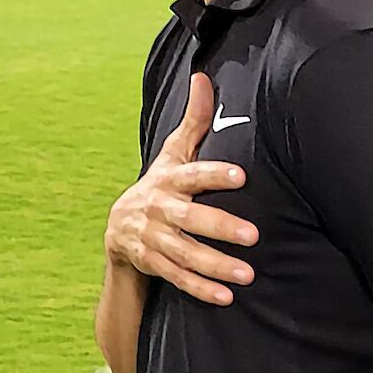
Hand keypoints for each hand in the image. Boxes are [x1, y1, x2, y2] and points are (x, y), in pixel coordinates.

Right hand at [104, 73, 257, 305]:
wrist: (118, 229)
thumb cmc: (160, 186)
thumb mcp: (172, 155)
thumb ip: (193, 121)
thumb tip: (203, 76)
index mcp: (166, 179)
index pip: (191, 175)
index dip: (213, 174)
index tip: (240, 176)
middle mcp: (157, 209)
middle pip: (188, 219)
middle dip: (220, 227)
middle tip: (254, 235)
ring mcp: (152, 239)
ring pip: (184, 253)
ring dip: (215, 265)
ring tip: (248, 274)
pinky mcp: (151, 263)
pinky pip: (176, 278)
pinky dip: (199, 288)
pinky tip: (226, 297)